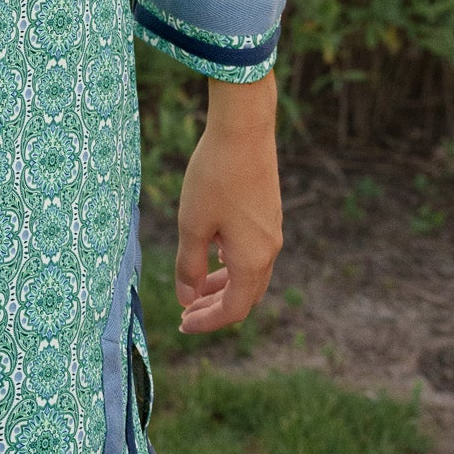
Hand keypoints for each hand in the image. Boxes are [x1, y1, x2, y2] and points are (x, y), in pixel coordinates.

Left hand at [175, 73, 282, 335]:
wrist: (244, 129)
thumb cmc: (214, 176)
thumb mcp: (192, 223)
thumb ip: (189, 265)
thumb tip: (186, 297)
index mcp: (252, 260)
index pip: (233, 309)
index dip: (207, 322)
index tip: (181, 324)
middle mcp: (269, 251)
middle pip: (245, 295)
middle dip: (214, 307)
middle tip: (185, 312)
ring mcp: (271, 232)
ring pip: (249, 274)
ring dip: (222, 285)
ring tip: (194, 288)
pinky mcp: (268, 213)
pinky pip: (252, 253)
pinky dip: (231, 263)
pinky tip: (211, 254)